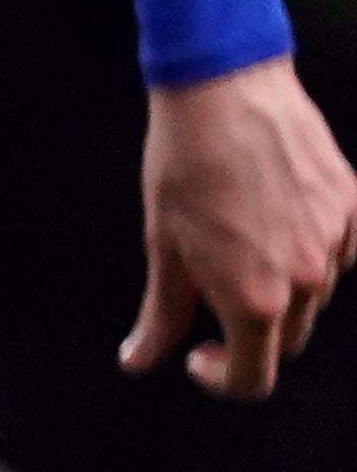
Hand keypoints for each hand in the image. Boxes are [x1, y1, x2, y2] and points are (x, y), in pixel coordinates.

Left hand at [125, 56, 356, 397]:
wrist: (225, 92)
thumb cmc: (182, 171)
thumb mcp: (162, 249)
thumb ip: (161, 316)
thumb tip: (137, 362)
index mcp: (256, 301)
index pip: (254, 378)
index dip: (221, 378)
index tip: (197, 355)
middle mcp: (308, 279)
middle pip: (285, 339)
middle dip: (247, 334)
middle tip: (208, 298)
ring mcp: (337, 241)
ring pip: (313, 294)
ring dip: (278, 288)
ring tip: (234, 240)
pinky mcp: (353, 205)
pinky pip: (337, 250)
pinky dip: (308, 250)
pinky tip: (273, 217)